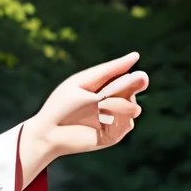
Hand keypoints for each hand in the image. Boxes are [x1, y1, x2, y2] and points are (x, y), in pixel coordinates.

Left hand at [17, 52, 147, 189]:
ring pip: (133, 108)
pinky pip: (127, 123)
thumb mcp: (84, 83)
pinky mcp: (114, 134)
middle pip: (134, 90)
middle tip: (109, 92)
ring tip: (99, 107)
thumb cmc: (62, 105)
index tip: (140, 77)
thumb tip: (136, 56)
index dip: (135, 76)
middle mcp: (113, 100)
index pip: (128, 76)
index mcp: (106, 85)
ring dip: (117, 105)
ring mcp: (115, 118)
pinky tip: (101, 121)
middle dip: (127, 89)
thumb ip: (109, 71)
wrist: (50, 133)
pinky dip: (115, 120)